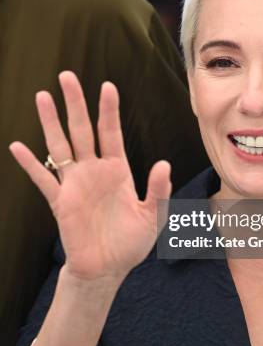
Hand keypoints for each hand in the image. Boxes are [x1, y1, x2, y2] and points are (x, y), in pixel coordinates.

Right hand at [10, 72, 171, 282]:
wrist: (107, 269)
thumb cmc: (130, 243)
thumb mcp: (153, 217)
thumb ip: (159, 191)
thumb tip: (163, 164)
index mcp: (117, 171)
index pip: (111, 133)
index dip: (108, 110)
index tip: (107, 86)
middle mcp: (94, 171)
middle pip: (82, 130)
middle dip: (75, 104)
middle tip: (67, 76)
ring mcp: (75, 184)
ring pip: (60, 146)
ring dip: (50, 122)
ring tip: (42, 96)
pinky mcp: (60, 202)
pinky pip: (43, 179)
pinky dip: (30, 164)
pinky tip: (17, 146)